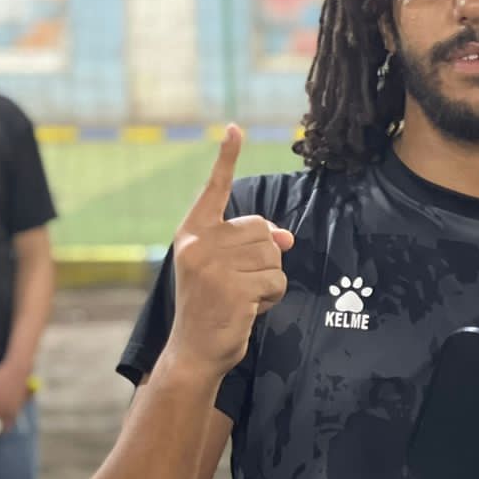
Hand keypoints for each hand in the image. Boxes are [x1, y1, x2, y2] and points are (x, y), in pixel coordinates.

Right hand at [167, 126, 294, 377]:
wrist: (193, 351)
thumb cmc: (211, 308)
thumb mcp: (223, 269)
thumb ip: (249, 246)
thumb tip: (286, 236)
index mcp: (192, 233)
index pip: (214, 190)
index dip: (227, 158)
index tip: (236, 128)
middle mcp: (199, 243)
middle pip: (261, 230)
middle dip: (265, 258)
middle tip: (244, 283)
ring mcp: (214, 265)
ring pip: (273, 256)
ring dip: (269, 280)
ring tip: (244, 297)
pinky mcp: (232, 287)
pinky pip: (276, 280)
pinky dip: (272, 297)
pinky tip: (250, 309)